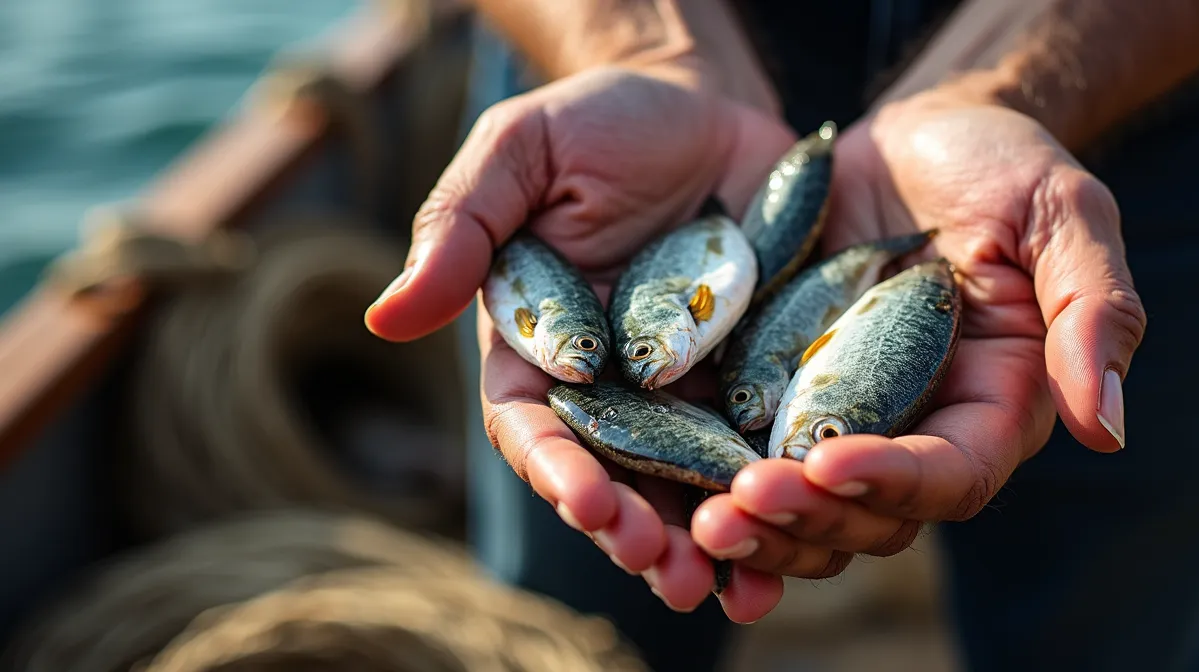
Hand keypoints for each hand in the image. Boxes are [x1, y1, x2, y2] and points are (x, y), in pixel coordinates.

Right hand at [364, 59, 797, 620]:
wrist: (703, 106)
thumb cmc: (595, 122)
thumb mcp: (522, 152)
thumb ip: (462, 227)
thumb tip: (386, 316)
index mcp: (538, 348)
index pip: (534, 425)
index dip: (557, 468)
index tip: (587, 500)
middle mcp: (610, 387)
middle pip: (615, 476)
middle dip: (636, 529)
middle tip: (664, 567)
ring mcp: (687, 391)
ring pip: (692, 484)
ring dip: (711, 543)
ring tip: (737, 586)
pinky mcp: (757, 379)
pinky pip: (766, 448)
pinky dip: (782, 497)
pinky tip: (809, 532)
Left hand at [689, 80, 1147, 596]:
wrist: (911, 136)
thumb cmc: (1002, 163)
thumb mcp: (1063, 212)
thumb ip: (1095, 311)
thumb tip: (1108, 429)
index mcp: (994, 404)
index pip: (952, 475)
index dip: (895, 482)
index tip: (830, 462)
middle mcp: (916, 428)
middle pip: (869, 516)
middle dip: (806, 519)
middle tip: (737, 505)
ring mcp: (842, 415)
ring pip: (804, 506)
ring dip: (754, 523)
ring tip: (697, 515)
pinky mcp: (779, 392)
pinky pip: (742, 454)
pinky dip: (707, 478)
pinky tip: (655, 477)